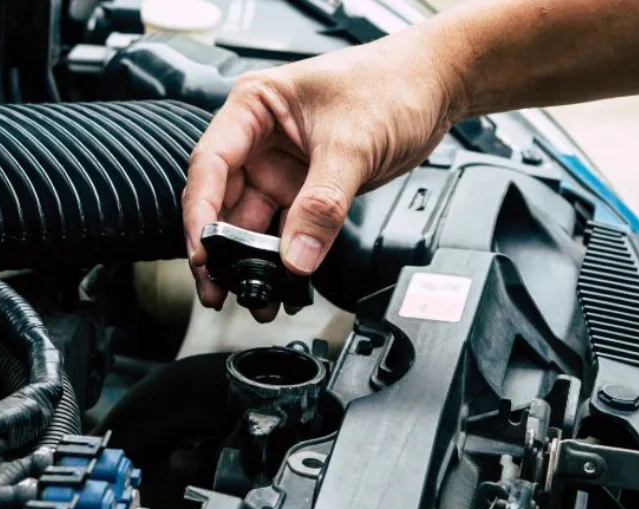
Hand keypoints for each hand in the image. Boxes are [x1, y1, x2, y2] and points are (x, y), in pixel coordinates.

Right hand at [183, 27, 466, 320]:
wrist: (436, 86)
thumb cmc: (392, 82)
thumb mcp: (353, 143)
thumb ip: (322, 204)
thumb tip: (296, 256)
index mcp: (254, 106)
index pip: (211, 163)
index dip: (201, 211)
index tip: (204, 250)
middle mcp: (258, 138)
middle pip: (223, 201)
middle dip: (220, 249)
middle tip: (218, 288)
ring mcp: (280, 166)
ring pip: (251, 223)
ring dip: (250, 262)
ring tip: (254, 296)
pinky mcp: (304, 189)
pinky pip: (285, 230)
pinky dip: (283, 259)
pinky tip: (285, 283)